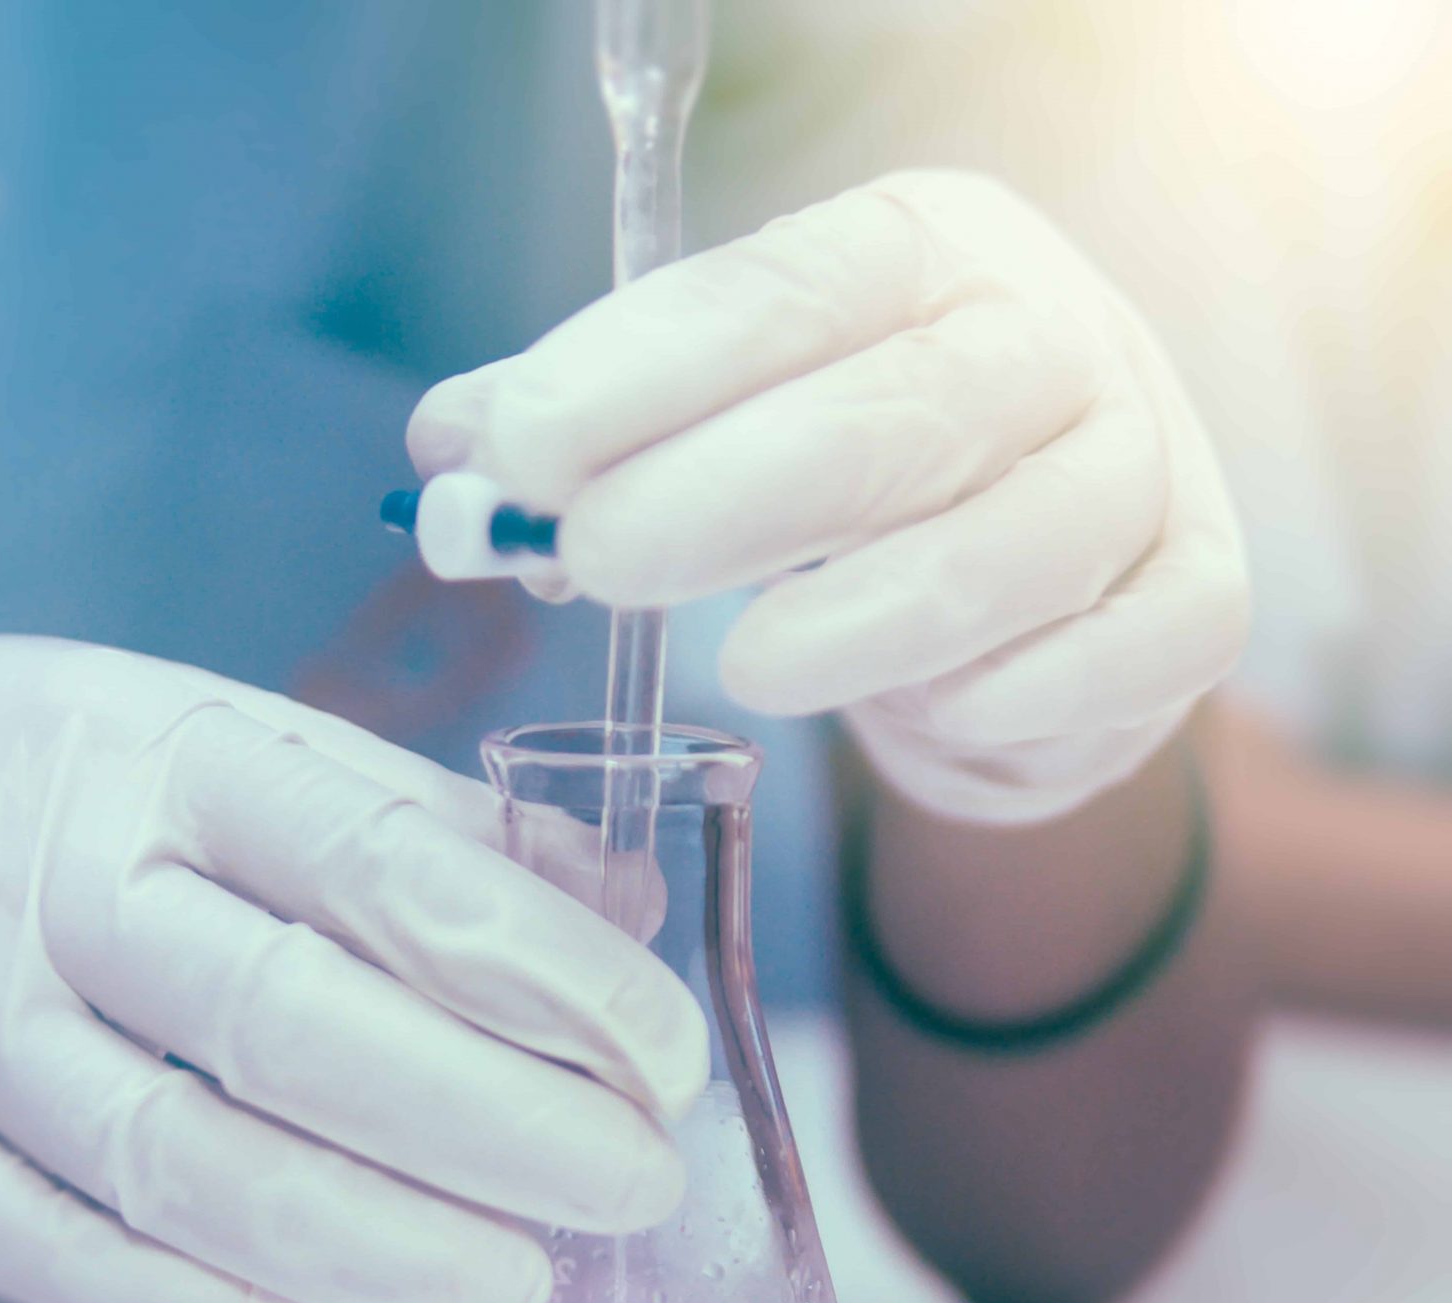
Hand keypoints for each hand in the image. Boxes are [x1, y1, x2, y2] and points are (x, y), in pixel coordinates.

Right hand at [0, 635, 705, 1302]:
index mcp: (155, 749)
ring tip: (511, 1284)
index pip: (369, 862)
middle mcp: (41, 877)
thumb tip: (623, 918)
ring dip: (366, 1239)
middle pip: (277, 1020)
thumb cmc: (60, 784)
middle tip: (628, 1187)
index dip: (534, 969)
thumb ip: (420, 826)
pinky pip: (47, 1249)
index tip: (667, 1056)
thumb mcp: (227, 741)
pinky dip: (186, 1297)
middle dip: (484, 1123)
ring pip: (170, 1158)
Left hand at [411, 170, 1249, 824]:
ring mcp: (1142, 463)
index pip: (782, 291)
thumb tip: (445, 447)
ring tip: (746, 668)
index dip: (642, 367)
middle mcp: (1051, 334)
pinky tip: (926, 713)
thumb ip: (585, 426)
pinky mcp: (1196, 596)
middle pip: (897, 410)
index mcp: (922, 250)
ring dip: (865, 615)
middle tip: (595, 557)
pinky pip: (1123, 649)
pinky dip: (1015, 692)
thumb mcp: (714, 417)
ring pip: (1012, 544)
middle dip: (726, 490)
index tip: (515, 446)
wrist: (1024, 579)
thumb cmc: (843, 480)